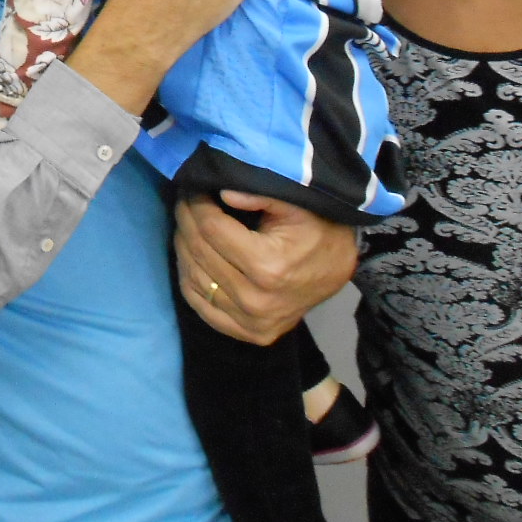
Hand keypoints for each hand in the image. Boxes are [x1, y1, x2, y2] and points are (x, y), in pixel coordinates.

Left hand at [173, 190, 355, 344]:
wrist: (338, 269)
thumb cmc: (318, 230)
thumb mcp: (295, 204)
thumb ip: (258, 194)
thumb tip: (221, 192)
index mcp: (268, 267)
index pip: (211, 229)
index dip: (196, 205)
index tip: (192, 188)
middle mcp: (256, 300)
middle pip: (199, 251)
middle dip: (185, 220)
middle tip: (183, 199)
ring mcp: (251, 322)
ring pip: (194, 278)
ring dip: (183, 245)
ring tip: (185, 223)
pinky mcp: (248, 333)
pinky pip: (200, 305)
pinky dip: (188, 278)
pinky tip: (189, 255)